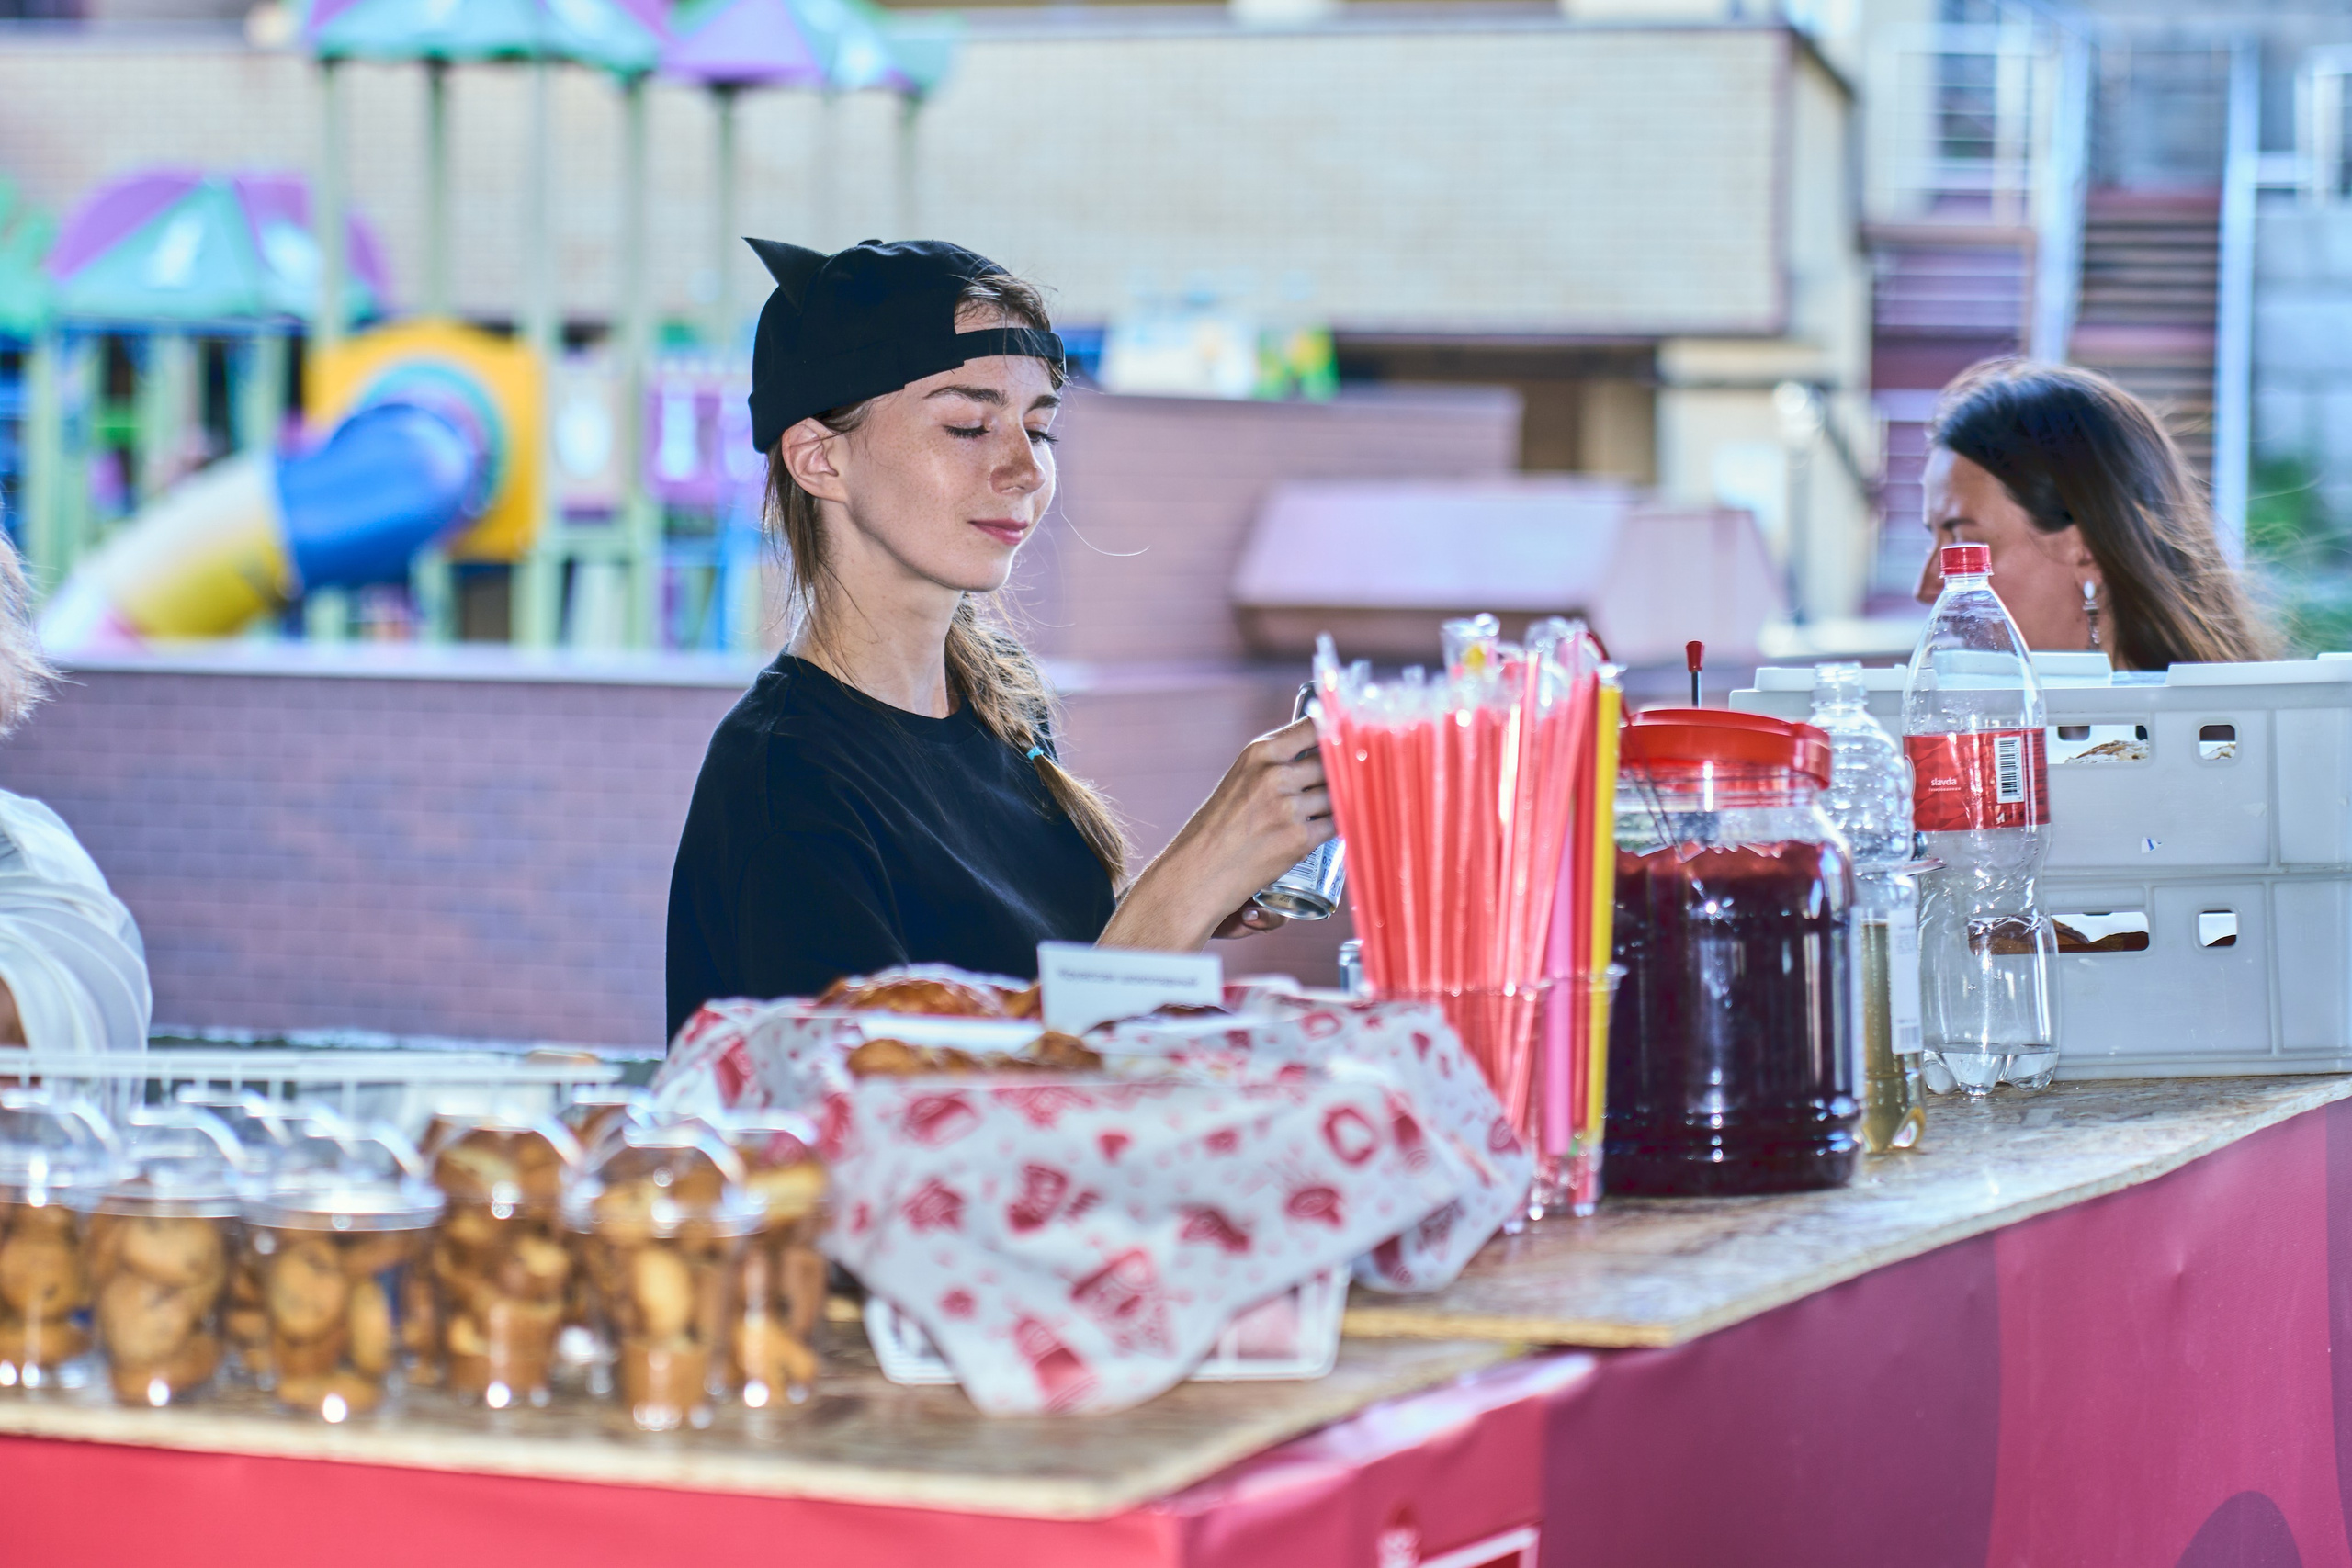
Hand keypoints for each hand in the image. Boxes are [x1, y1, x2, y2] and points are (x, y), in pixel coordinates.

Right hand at [1102, 716, 1332, 953]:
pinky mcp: (1298, 838)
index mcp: (1260, 752)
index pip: (1315, 726)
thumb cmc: (1219, 825)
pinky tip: (1347, 822)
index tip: (1352, 737)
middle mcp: (1274, 774)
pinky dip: (1344, 824)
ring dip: (1348, 798)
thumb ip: (1278, 764)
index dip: (1340, 731)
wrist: (1199, 870)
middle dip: (1348, 770)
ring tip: (1352, 801)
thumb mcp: (1243, 779)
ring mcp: (1287, 807)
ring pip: (1339, 793)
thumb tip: (1323, 754)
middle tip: (1360, 775)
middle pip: (1334, 762)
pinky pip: (1337, 824)